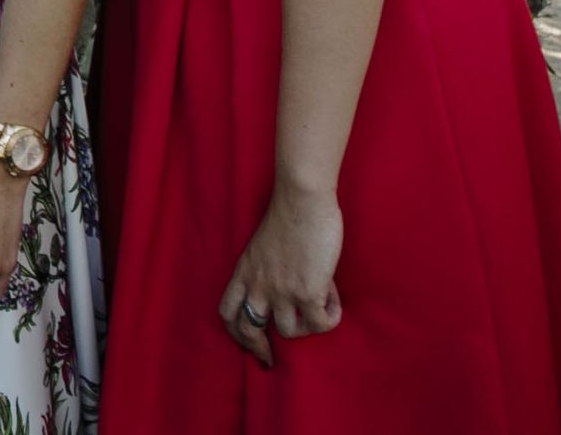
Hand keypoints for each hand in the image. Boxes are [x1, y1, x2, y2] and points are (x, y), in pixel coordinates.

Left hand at [219, 186, 344, 366]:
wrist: (302, 200)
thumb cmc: (289, 215)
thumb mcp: (264, 247)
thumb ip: (269, 271)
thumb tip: (291, 293)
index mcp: (245, 272)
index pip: (227, 312)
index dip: (235, 333)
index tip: (248, 343)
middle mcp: (258, 285)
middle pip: (248, 330)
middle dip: (258, 349)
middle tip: (271, 359)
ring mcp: (281, 291)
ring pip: (289, 332)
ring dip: (307, 325)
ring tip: (320, 305)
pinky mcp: (307, 292)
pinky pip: (319, 323)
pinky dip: (329, 318)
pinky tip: (333, 301)